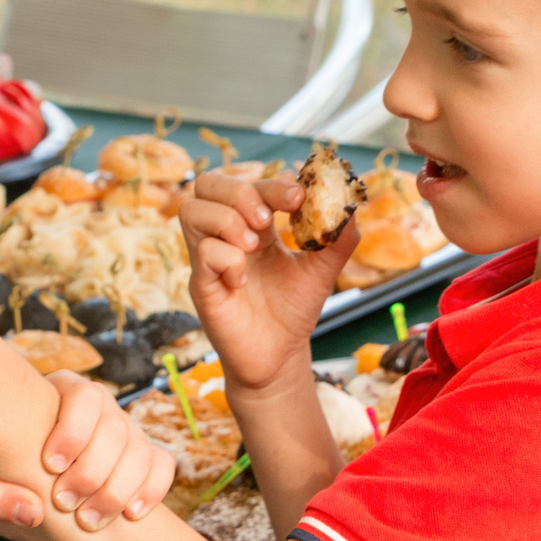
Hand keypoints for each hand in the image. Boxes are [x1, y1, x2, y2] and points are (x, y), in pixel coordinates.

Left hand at [0, 371, 175, 532]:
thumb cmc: (0, 473)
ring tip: (88, 521)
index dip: (73, 430)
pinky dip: (151, 489)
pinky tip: (130, 515)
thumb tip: (31, 512)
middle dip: (92, 470)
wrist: (26, 491)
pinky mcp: (144, 458)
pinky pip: (161, 466)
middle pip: (114, 428)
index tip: (49, 466)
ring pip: (139, 450)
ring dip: (117, 489)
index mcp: (61, 393)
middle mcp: (100, 407)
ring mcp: (126, 432)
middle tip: (64, 503)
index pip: (83, 396)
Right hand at [177, 169, 353, 394]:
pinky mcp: (201, 285)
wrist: (278, 357)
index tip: (299, 197)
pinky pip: (203, 254)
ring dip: (227, 220)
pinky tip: (243, 280)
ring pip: (192, 210)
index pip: (250, 184)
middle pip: (207, 184)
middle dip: (240, 192)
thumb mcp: (323, 271)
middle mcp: (225, 236)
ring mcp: (208, 259)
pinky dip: (227, 259)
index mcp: (253, 226)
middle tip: (268, 219)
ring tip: (253, 246)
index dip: (272, 183)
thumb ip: (339, 239)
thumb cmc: (293, 311)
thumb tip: (349, 206)